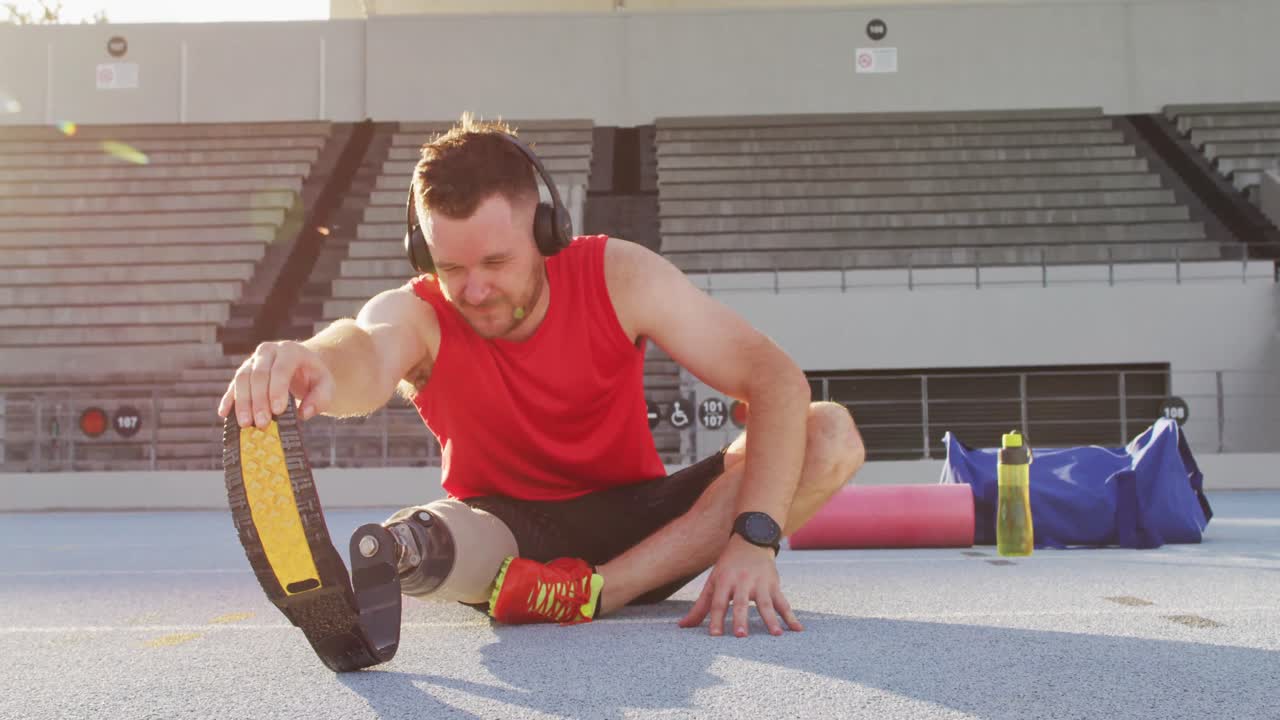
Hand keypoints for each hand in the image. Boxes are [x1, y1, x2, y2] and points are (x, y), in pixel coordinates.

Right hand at [217, 341, 334, 427]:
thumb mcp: (326, 385)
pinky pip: (233, 384)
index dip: (276, 390)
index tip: (277, 411)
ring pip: (242, 379)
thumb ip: (320, 398)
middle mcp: (268, 351)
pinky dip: (228, 399)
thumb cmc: (314, 377)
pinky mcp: (243, 371)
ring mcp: (253, 360)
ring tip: (246, 424)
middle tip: (262, 423)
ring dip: (242, 402)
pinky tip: (224, 413)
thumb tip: (304, 414)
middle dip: (259, 401)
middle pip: (258, 375)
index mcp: (290, 351)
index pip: (280, 370)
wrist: (302, 364)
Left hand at [678, 535, 803, 636]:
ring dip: (771, 619)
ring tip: (776, 635)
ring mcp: (760, 583)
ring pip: (766, 602)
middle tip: (741, 636)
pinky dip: (791, 616)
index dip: (716, 618)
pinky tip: (798, 630)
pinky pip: (783, 602)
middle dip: (741, 618)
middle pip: (741, 602)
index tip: (715, 636)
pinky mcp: (774, 585)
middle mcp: (742, 581)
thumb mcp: (713, 582)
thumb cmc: (728, 566)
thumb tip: (682, 626)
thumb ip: (701, 606)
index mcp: (724, 580)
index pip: (718, 602)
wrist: (751, 540)